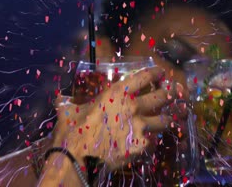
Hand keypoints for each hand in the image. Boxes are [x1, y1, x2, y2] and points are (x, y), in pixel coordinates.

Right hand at [52, 66, 187, 170]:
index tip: (161, 73)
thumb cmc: (72, 131)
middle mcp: (133, 106)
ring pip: (165, 120)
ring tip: (170, 119)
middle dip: (169, 94)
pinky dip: (154, 140)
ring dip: (168, 119)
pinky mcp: (142, 145)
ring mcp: (141, 126)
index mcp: (117, 93)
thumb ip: (67, 102)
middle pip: (162, 97)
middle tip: (173, 94)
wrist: (77, 158)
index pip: (144, 77)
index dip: (155, 73)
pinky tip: (151, 142)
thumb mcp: (67, 111)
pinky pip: (155, 141)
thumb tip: (59, 99)